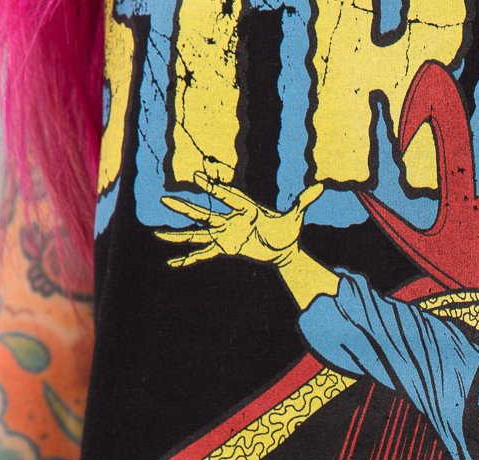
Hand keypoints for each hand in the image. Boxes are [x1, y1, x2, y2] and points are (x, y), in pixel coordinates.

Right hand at [156, 173, 323, 267]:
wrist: (285, 249)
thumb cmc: (288, 231)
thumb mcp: (296, 217)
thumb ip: (304, 201)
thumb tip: (321, 187)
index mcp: (244, 209)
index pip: (226, 197)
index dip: (212, 188)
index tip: (196, 177)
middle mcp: (230, 221)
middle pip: (204, 213)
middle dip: (185, 208)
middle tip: (164, 199)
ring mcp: (226, 235)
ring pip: (199, 234)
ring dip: (178, 235)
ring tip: (156, 234)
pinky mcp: (226, 249)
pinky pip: (205, 254)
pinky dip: (189, 259)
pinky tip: (173, 263)